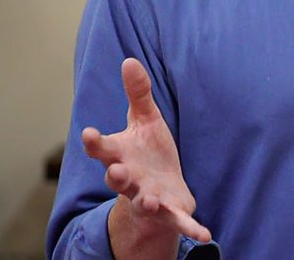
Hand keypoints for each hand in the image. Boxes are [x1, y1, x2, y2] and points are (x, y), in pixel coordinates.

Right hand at [82, 58, 210, 243]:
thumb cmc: (148, 153)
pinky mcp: (170, 213)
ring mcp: (149, 198)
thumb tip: (129, 60)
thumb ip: (138, 94)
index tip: (88, 132)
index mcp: (121, 156)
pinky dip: (191, 227)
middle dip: (116, 177)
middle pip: (117, 180)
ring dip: (147, 202)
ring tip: (151, 202)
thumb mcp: (145, 121)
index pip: (104, 149)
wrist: (160, 191)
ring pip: (144, 202)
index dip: (95, 142)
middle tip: (115, 172)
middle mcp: (130, 180)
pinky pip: (180, 222)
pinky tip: (204, 233)